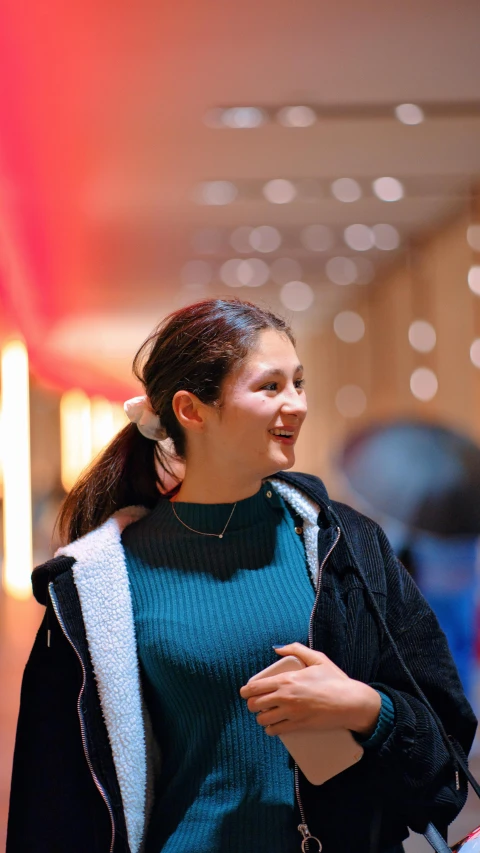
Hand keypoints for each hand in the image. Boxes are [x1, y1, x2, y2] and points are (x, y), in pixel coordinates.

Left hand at [239, 642, 380, 736]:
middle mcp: (285, 697)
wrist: (350, 702)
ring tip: (266, 714)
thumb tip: (278, 648)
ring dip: (261, 717)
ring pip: (262, 719)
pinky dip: (270, 729)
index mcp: (286, 679)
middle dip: (252, 704)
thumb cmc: (334, 680)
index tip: (246, 692)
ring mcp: (290, 713)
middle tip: (257, 703)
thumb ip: (296, 649)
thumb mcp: (317, 658)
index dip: (246, 691)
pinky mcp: (297, 726)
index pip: (255, 687)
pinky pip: (275, 730)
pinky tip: (272, 726)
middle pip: (255, 704)